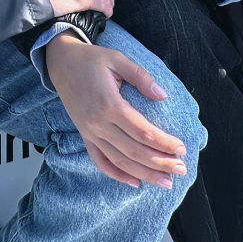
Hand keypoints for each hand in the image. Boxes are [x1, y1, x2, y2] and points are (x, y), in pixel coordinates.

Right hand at [46, 31, 187, 186]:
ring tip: (166, 182)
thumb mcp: (117, 59)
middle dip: (160, 163)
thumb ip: (141, 77)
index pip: (142, 132)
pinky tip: (135, 182)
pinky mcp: (84, 135)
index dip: (164, 142)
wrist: (61, 62)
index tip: (181, 148)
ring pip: (120, 161)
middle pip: (134, 151)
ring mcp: (89, 132)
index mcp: (109, 104)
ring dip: (144, 174)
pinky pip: (100, 161)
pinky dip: (117, 175)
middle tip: (181, 169)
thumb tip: (163, 95)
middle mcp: (98, 123)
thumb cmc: (91, 59)